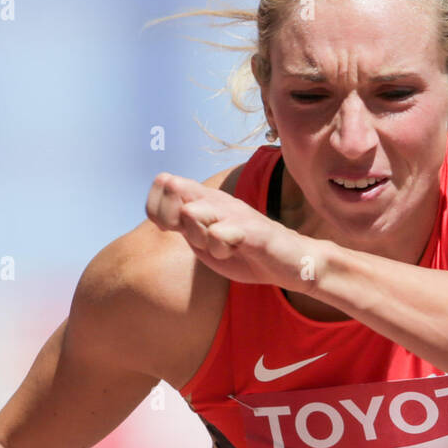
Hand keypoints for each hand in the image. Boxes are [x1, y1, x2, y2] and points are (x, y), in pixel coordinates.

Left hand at [145, 172, 316, 289]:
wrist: (290, 263)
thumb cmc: (245, 252)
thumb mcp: (205, 243)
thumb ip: (184, 229)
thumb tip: (160, 217)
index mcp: (204, 199)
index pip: (163, 184)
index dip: (157, 209)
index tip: (173, 229)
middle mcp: (217, 198)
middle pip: (173, 190)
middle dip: (174, 222)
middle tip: (197, 238)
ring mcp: (235, 212)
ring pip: (192, 213)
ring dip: (199, 237)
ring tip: (219, 247)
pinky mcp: (252, 231)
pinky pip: (220, 234)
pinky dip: (221, 248)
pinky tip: (236, 251)